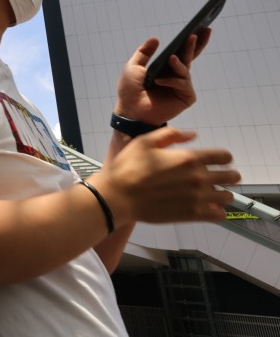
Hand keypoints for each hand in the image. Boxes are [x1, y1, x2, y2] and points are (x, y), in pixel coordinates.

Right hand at [92, 127, 238, 225]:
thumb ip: (171, 135)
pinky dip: (217, 211)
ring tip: (212, 194)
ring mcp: (198, 198)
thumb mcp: (144, 141)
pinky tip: (207, 208)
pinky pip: (219, 215)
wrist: (118, 196)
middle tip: (217, 177)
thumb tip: (192, 135)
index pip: (224, 156)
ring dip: (222, 194)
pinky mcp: (192, 215)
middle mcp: (198, 178)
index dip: (222, 157)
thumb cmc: (128, 167)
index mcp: (189, 158)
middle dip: (228, 175)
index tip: (216, 161)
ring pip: (228, 197)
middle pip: (232, 177)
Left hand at [114, 31, 209, 125]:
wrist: (130, 110)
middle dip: (194, 45)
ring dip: (177, 64)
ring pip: (185, 69)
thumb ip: (144, 53)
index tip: (202, 27)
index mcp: (166, 68)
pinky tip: (160, 82)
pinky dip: (172, 81)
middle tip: (196, 34)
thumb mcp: (133, 67)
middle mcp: (176, 76)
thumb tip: (156, 38)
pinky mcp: (186, 97)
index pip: (183, 52)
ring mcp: (182, 87)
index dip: (193, 41)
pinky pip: (183, 84)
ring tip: (170, 59)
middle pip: (189, 57)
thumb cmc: (130, 91)